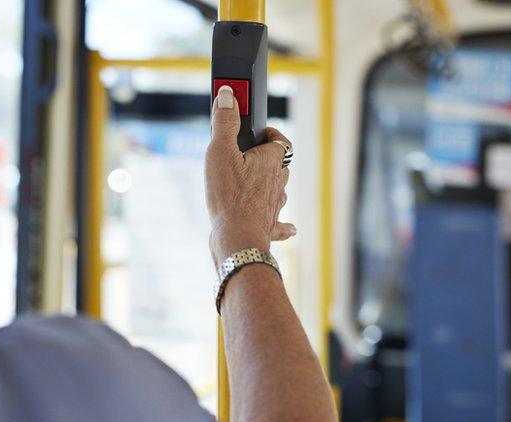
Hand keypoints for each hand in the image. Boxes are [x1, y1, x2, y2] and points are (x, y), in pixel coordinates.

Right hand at [205, 86, 296, 265]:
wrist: (237, 238)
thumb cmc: (228, 195)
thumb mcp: (220, 151)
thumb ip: (225, 121)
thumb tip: (228, 93)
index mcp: (270, 161)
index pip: (279, 140)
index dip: (271, 134)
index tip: (261, 131)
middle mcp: (278, 182)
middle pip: (280, 165)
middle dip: (268, 159)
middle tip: (249, 157)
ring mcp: (275, 205)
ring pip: (279, 191)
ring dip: (272, 187)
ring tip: (256, 185)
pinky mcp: (269, 226)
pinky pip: (281, 224)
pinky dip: (284, 224)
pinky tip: (290, 227)